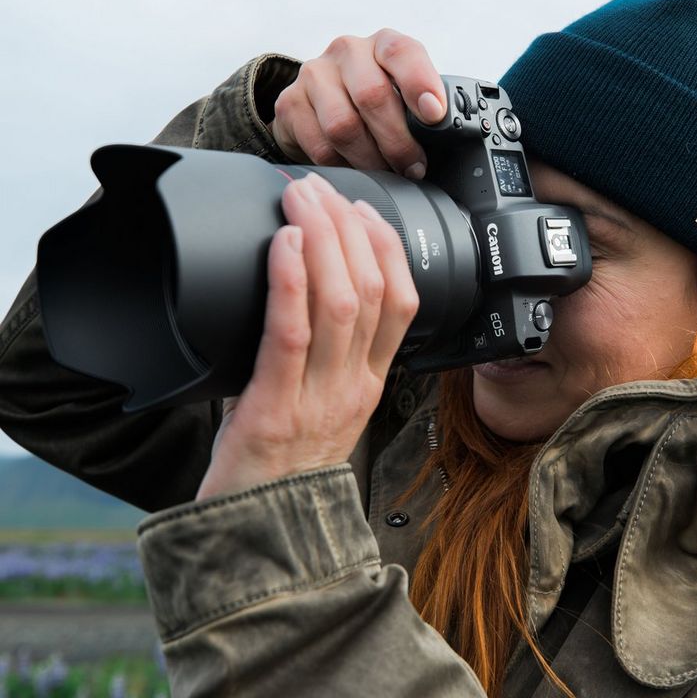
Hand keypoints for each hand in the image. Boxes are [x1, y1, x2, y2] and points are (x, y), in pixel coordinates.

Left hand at [196, 173, 418, 499]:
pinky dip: (291, 281)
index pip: (404, 303)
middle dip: (349, 228)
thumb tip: (291, 292)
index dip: (389, 248)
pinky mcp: (276, 409)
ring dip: (322, 240)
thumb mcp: (320, 406)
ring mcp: (320, 398)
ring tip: (300, 198)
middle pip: (374, 290)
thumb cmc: (286, 466)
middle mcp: (356, 386)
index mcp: (370, 382)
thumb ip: (319, 356)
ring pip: (341, 303)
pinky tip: (283, 243)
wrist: (261, 538)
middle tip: (320, 189)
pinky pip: (292, 334)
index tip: (364, 210)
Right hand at [271, 28, 446, 178]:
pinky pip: (320, 146)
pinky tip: (355, 171)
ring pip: (344, 125)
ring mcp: (314, 74)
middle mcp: (347, 51)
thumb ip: (422, 108)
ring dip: (370, 159)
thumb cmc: (372, 106)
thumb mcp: (401, 96)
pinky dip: (343, 166)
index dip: (420, 83)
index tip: (435, 115)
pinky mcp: (290, 103)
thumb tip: (449, 138)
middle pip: (372, 95)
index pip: (402, 52)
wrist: (318, 106)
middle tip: (413, 167)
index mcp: (382, 44)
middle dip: (398, 141)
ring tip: (386, 175)